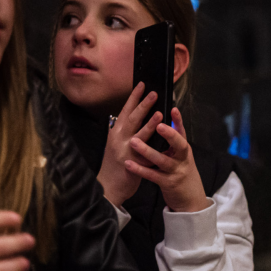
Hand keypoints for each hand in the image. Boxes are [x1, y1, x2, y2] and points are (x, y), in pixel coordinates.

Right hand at [97, 82, 162, 205]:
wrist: (109, 186)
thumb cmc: (115, 165)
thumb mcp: (117, 144)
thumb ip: (124, 131)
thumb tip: (132, 117)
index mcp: (116, 132)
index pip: (125, 110)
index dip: (133, 97)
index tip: (142, 84)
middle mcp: (118, 138)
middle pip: (131, 117)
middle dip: (143, 103)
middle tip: (154, 92)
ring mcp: (124, 150)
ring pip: (138, 133)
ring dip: (149, 121)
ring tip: (159, 111)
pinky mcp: (132, 162)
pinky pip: (144, 151)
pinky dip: (152, 143)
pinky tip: (161, 138)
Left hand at [125, 107, 207, 212]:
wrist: (190, 200)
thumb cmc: (181, 174)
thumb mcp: (180, 157)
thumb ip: (172, 143)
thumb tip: (161, 123)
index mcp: (184, 150)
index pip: (182, 132)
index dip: (178, 121)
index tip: (172, 109)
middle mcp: (182, 160)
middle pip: (179, 145)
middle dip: (170, 135)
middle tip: (158, 125)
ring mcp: (176, 172)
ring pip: (163, 160)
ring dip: (148, 151)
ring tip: (134, 142)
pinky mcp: (168, 184)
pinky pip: (153, 176)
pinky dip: (141, 170)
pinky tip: (129, 164)